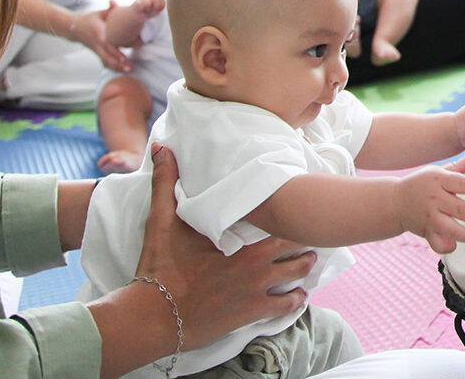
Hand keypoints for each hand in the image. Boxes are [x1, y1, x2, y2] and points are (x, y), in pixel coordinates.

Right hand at [70, 2, 130, 71]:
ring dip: (117, 67)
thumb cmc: (90, 19)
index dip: (115, 52)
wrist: (74, 28)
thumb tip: (114, 2)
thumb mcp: (99, 13)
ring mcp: (96, 50)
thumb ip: (109, 9)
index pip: (107, 44)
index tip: (125, 57)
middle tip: (130, 68)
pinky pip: (104, 62)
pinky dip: (112, 67)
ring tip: (129, 70)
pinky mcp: (96, 53)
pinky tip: (121, 70)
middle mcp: (97, 43)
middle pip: (107, 56)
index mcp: (98, 33)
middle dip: (119, 63)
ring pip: (106, 61)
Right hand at [133, 144, 316, 348]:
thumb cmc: (160, 266)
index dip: (293, 211)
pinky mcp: (254, 312)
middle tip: (309, 235)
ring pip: (300, 273)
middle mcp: (257, 261)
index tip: (298, 206)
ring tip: (307, 261)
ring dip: (305, 267)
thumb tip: (161, 147)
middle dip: (305, 239)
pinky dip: (296, 300)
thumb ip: (164, 182)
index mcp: (242, 236)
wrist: (155, 316)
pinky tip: (297, 297)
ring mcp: (258, 288)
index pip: (282, 217)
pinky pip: (289, 306)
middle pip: (299, 244)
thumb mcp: (160, 220)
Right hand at [394, 154, 464, 253]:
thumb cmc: (421, 184)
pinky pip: (436, 243)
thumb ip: (458, 167)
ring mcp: (428, 216)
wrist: (394, 201)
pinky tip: (456, 245)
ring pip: (450, 229)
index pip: (461, 184)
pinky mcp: (425, 231)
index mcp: (438, 180)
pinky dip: (447, 247)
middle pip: (460, 209)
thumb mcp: (436, 172)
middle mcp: (434, 199)